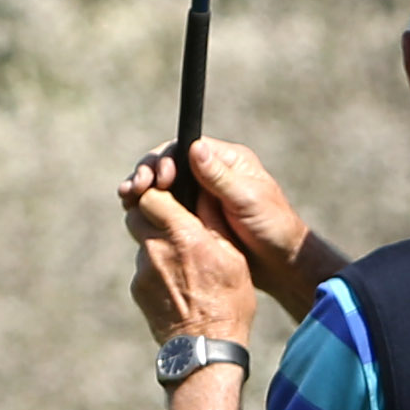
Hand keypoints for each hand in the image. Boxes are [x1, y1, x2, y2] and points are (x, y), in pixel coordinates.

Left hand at [120, 171, 257, 346]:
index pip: (152, 196)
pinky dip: (156, 271)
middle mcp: (156, 249)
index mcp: (183, 235)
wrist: (204, 349)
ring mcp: (142, 271)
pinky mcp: (137, 290)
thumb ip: (213, 222)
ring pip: (142, 243)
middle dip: (150, 214)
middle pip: (136, 215)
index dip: (160, 194)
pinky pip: (143, 269)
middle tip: (171, 224)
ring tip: (182, 266)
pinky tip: (177, 287)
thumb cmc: (228, 302)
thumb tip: (204, 193)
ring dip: (157, 246)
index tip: (171, 198)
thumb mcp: (233, 258)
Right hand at [124, 136, 314, 296]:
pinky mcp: (195, 216)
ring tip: (126, 199)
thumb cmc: (273, 228)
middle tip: (134, 189)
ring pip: (163, 185)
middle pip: (169, 163)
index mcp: (226, 160)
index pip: (184, 147)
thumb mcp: (248, 200)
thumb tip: (194, 147)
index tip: (157, 178)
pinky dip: (149, 207)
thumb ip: (220, 177)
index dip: (164, 159)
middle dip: (148, 172)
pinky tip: (134, 214)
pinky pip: (166, 206)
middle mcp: (211, 172)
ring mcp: (201, 195)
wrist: (282, 263)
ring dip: (142, 189)